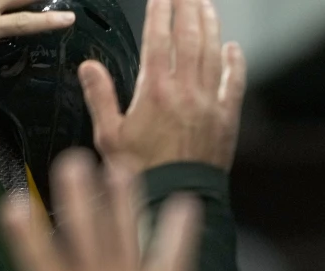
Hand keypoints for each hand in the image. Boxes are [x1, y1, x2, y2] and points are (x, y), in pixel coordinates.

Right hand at [0, 150, 246, 270]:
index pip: (39, 259)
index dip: (26, 230)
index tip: (14, 201)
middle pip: (88, 232)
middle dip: (79, 194)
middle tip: (74, 160)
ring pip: (128, 234)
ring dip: (124, 198)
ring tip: (121, 167)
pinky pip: (177, 255)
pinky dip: (182, 230)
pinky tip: (186, 202)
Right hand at [81, 0, 246, 174]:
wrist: (176, 198)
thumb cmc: (143, 173)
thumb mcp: (109, 136)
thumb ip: (100, 97)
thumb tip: (89, 68)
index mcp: (155, 91)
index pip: (159, 38)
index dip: (160, 11)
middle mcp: (186, 91)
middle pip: (189, 37)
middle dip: (188, 7)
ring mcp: (209, 103)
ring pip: (213, 53)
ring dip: (210, 26)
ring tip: (207, 6)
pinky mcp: (226, 119)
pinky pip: (234, 84)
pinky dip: (235, 63)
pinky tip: (234, 48)